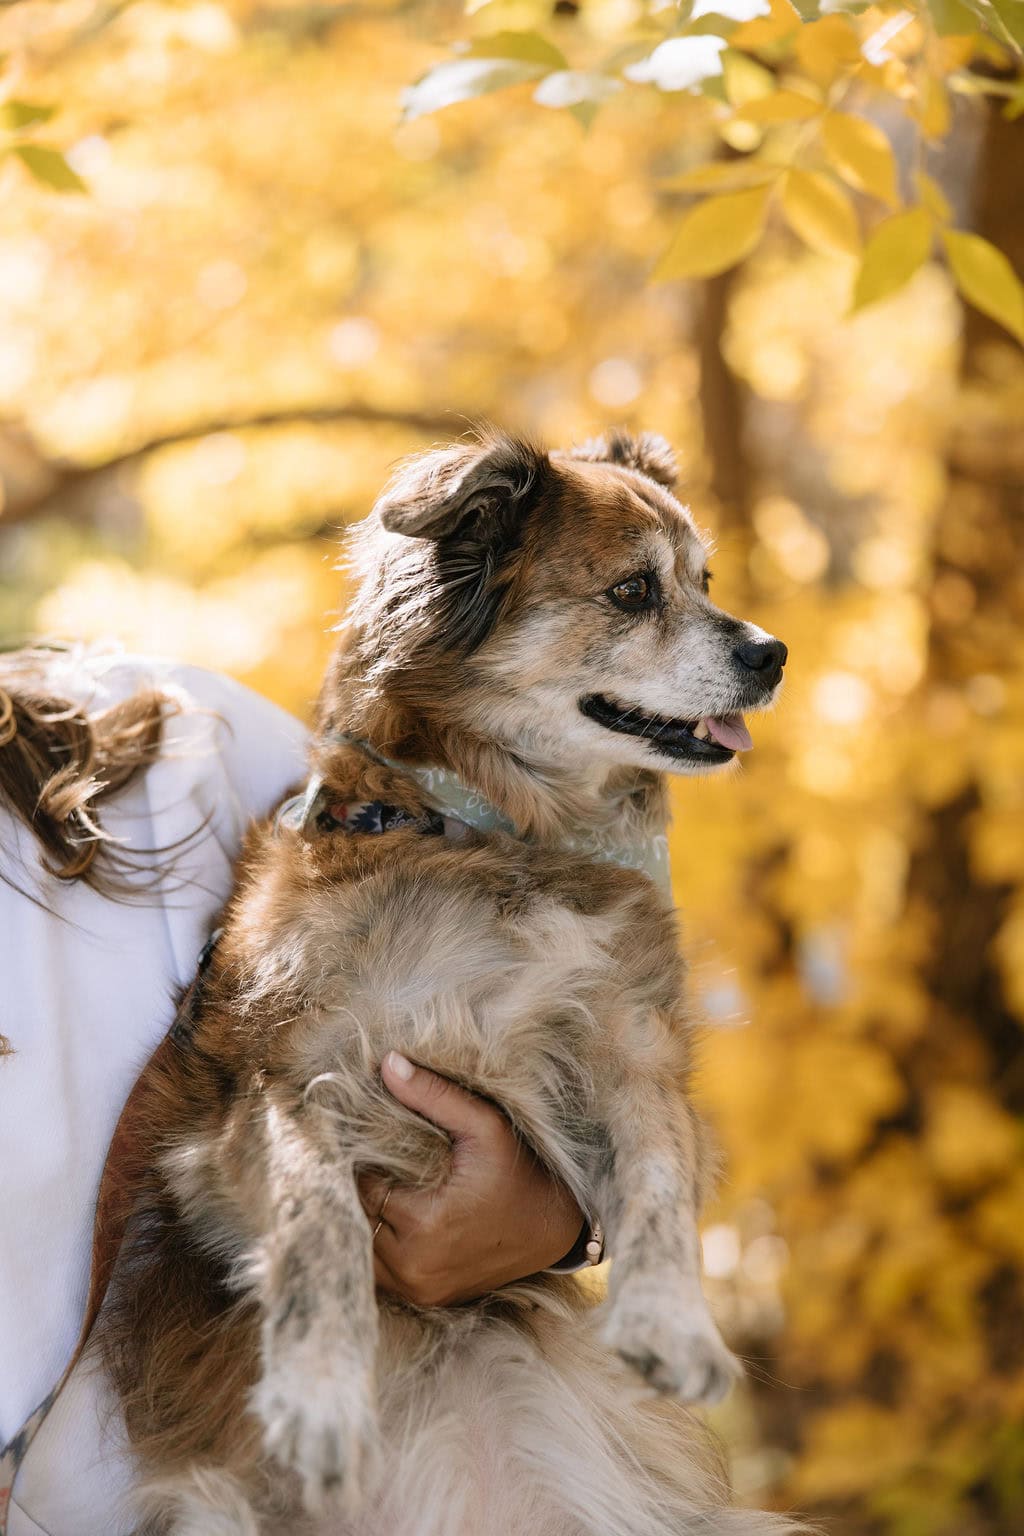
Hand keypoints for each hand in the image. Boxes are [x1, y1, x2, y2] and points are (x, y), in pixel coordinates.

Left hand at [357, 1051, 583, 1306]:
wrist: (555, 1227)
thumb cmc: (520, 1172)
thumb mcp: (484, 1125)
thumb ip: (434, 1095)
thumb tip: (387, 1063)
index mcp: (426, 1224)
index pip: (361, 1187)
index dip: (359, 1161)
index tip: (365, 1140)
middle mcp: (416, 1267)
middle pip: (357, 1221)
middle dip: (358, 1191)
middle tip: (366, 1162)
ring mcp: (421, 1289)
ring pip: (362, 1252)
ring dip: (364, 1221)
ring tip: (377, 1187)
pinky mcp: (428, 1298)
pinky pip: (380, 1275)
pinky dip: (378, 1247)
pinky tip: (389, 1218)